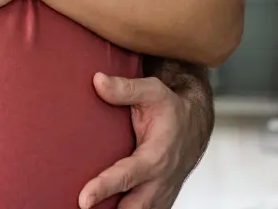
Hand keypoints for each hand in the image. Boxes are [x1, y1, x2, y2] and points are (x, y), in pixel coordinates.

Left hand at [78, 73, 212, 208]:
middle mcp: (160, 181)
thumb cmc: (170, 108)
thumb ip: (125, 88)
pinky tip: (104, 207)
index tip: (83, 198)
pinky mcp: (158, 203)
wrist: (194, 127)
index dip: (105, 187)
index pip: (128, 175)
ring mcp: (160, 196)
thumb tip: (97, 81)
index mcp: (157, 156)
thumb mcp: (152, 91)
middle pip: (134, 208)